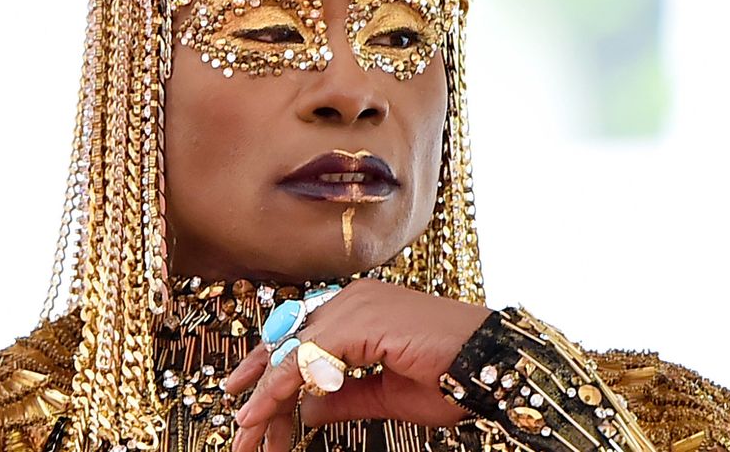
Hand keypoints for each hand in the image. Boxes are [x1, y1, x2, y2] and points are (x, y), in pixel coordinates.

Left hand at [223, 279, 491, 451]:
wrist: (492, 366)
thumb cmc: (451, 377)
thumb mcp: (385, 395)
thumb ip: (343, 397)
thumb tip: (305, 408)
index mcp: (360, 308)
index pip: (302, 336)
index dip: (271, 367)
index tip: (245, 395)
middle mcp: (352, 299)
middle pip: (290, 341)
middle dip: (259, 384)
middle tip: (237, 422)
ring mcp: (355, 304)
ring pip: (292, 351)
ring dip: (265, 394)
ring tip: (245, 430)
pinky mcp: (359, 319)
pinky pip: (306, 357)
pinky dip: (279, 387)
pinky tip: (262, 412)